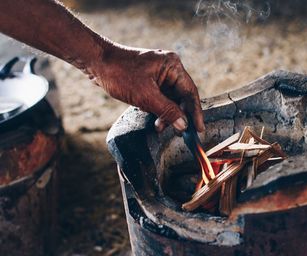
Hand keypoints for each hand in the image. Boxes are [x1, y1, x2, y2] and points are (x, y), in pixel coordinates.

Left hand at [87, 43, 204, 132]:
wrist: (96, 61)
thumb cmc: (119, 73)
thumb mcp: (145, 96)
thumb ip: (167, 111)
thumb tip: (183, 125)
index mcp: (172, 66)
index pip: (190, 92)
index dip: (195, 112)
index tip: (199, 129)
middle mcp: (169, 68)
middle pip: (181, 97)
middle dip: (178, 115)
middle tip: (177, 131)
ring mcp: (159, 74)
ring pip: (170, 99)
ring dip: (167, 114)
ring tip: (159, 126)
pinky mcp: (150, 79)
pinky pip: (160, 97)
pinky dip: (158, 109)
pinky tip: (154, 118)